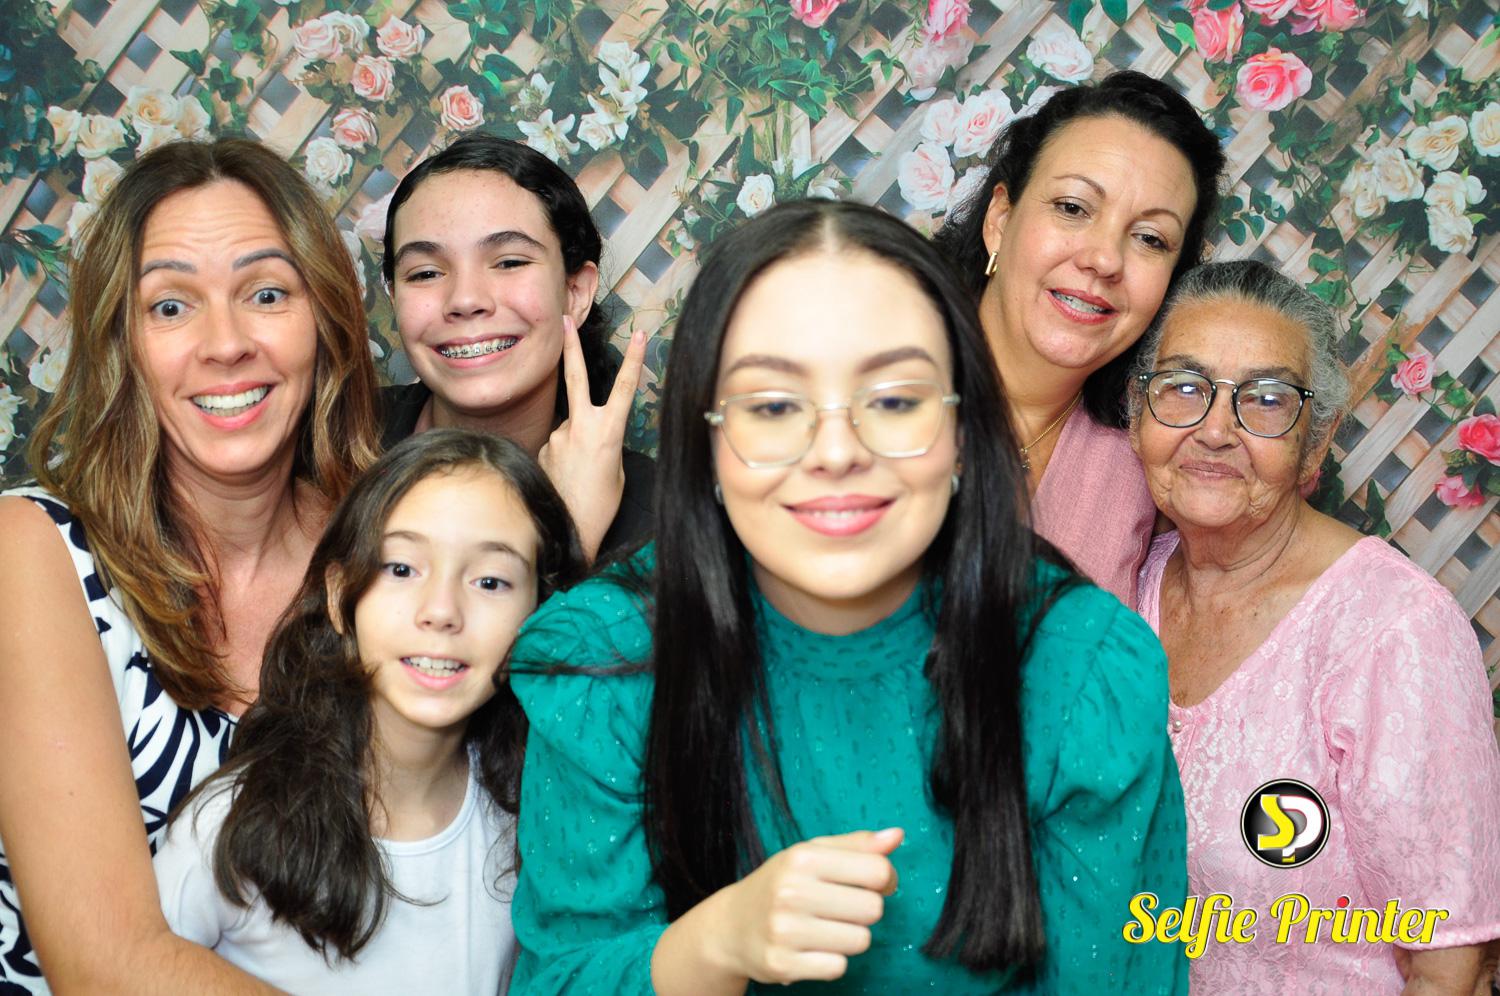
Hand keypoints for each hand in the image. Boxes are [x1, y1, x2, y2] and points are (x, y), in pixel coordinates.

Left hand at [538, 317, 646, 560]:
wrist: (569, 528)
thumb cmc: (602, 503)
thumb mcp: (617, 468)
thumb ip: (605, 441)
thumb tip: (589, 433)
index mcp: (608, 431)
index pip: (625, 387)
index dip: (635, 359)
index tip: (640, 334)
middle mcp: (580, 426)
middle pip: (576, 376)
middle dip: (572, 346)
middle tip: (565, 320)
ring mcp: (558, 435)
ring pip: (571, 426)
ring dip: (577, 443)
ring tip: (581, 475)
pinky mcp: (544, 448)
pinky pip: (560, 444)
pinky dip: (566, 457)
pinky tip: (568, 478)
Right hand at [717, 827, 902, 984]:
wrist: (730, 926)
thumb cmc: (781, 884)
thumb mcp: (812, 854)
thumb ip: (856, 844)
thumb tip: (897, 835)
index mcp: (802, 858)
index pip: (878, 870)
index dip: (885, 878)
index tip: (872, 883)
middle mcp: (791, 892)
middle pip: (873, 909)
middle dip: (864, 910)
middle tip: (841, 907)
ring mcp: (785, 931)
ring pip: (860, 941)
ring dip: (850, 937)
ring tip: (824, 928)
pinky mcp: (782, 965)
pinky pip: (838, 967)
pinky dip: (831, 960)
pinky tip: (811, 948)